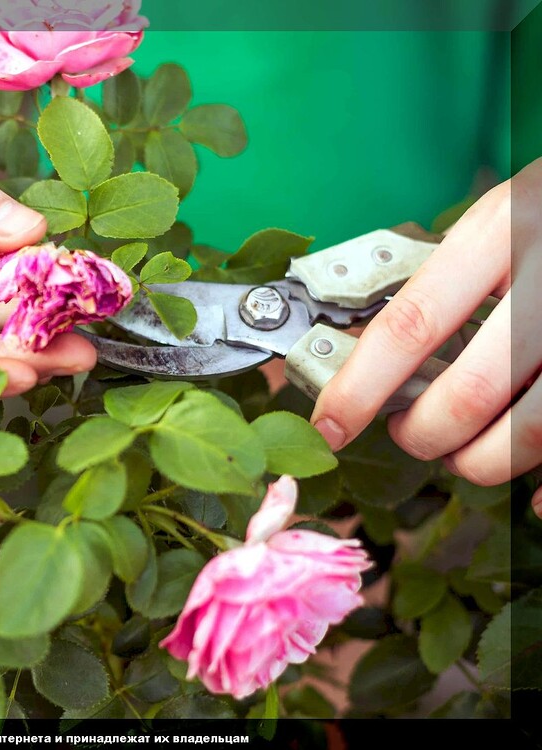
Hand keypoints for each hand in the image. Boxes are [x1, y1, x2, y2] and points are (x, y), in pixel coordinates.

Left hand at [310, 158, 541, 516]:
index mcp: (502, 231)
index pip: (411, 326)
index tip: (330, 424)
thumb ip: (441, 282)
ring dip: (478, 460)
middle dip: (422, 434)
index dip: (359, 388)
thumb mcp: (495, 224)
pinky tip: (529, 493)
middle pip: (469, 393)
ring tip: (461, 449)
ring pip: (528, 432)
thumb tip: (361, 360)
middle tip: (407, 433)